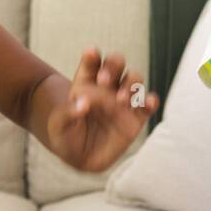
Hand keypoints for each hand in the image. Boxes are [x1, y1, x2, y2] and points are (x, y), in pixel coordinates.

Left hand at [46, 48, 158, 172]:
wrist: (79, 157)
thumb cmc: (66, 136)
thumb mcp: (59, 126)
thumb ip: (67, 113)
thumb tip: (82, 104)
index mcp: (86, 83)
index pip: (91, 63)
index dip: (92, 56)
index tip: (90, 53)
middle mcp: (107, 87)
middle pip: (116, 64)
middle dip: (112, 66)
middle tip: (103, 80)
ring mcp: (123, 101)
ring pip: (134, 80)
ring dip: (130, 84)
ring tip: (120, 99)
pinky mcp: (135, 118)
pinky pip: (147, 105)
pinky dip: (150, 101)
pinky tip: (148, 102)